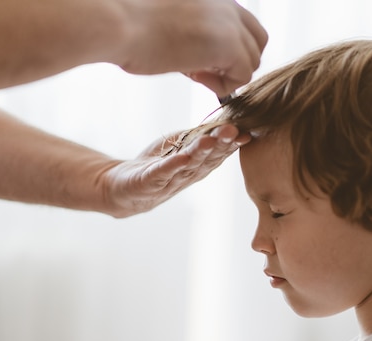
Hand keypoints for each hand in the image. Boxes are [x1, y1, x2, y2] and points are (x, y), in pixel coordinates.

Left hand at [103, 124, 250, 216]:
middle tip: (233, 130)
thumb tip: (223, 120)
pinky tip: (182, 157)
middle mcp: (188, 173)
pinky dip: (172, 165)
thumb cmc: (157, 165)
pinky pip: (162, 173)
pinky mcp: (149, 182)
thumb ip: (199, 136)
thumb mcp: (180, 146)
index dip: (233, 143)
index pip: (218, 153)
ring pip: (189, 164)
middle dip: (221, 144)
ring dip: (201, 152)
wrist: (124, 189)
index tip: (247, 131)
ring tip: (211, 139)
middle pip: (207, 158)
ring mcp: (170, 179)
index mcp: (198, 164)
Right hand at [117, 0, 267, 95]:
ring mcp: (230, 23)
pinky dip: (222, 86)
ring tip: (193, 71)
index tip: (200, 58)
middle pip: (257, 41)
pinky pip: (243, 76)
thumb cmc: (131, 24)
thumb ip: (197, 33)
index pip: (244, 25)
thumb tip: (205, 60)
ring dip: (226, 75)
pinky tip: (194, 75)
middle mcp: (227, 4)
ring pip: (252, 61)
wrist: (118, 23)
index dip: (230, 49)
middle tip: (204, 70)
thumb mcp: (171, 20)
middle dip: (237, 62)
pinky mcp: (229, 45)